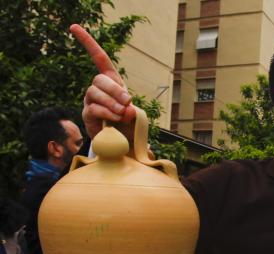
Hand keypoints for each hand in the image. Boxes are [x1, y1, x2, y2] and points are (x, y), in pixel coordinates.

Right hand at [70, 24, 136, 138]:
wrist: (124, 141)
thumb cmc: (130, 123)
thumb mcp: (136, 113)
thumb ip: (133, 109)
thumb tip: (127, 109)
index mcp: (111, 81)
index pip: (99, 58)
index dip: (88, 43)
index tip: (73, 27)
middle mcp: (98, 88)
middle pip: (99, 80)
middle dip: (115, 90)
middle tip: (128, 102)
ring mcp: (91, 101)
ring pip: (95, 93)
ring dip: (112, 103)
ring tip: (123, 113)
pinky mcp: (87, 115)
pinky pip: (94, 109)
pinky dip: (107, 113)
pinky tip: (116, 118)